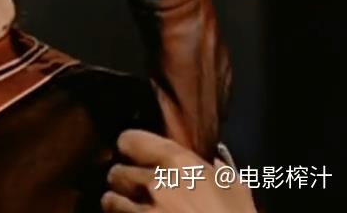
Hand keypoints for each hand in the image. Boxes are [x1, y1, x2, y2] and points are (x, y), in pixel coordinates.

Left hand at [101, 129, 256, 212]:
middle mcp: (156, 183)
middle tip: (137, 191)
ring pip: (110, 199)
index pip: (130, 140)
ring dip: (118, 205)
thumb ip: (218, 171)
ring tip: (132, 210)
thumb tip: (213, 163)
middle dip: (124, 182)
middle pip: (117, 172)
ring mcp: (144, 211)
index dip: (130, 148)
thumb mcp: (236, 192)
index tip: (134, 155)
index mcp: (180, 164)